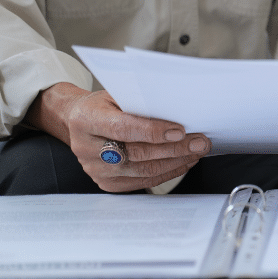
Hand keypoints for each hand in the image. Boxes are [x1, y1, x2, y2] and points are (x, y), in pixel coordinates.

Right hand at [25, 83, 211, 191]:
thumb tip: (177, 110)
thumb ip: (140, 103)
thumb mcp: (116, 94)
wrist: (78, 122)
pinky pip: (144, 181)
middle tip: (199, 141)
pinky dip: (168, 172)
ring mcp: (95, 170)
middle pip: (138, 153)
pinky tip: (183, 162)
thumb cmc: (103, 106)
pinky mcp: (107, 183)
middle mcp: (87, 148)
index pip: (124, 129)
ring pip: (144, 170)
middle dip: (175, 148)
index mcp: (87, 120)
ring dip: (176, 161)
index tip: (180, 130)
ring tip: (197, 151)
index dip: (154, 131)